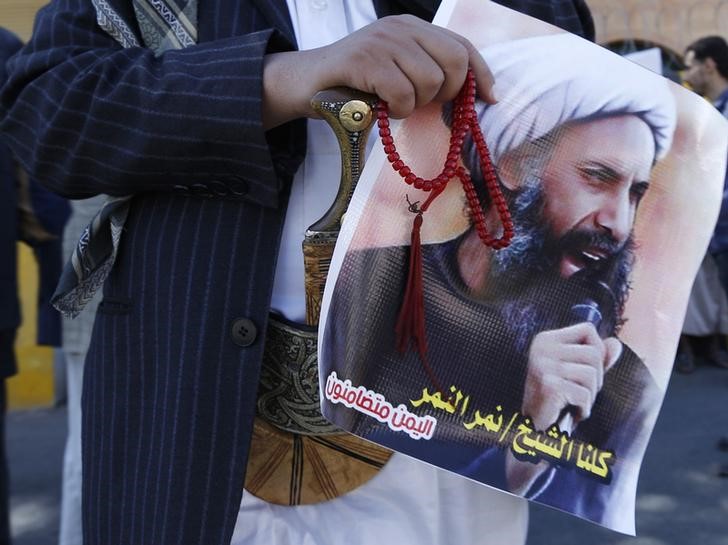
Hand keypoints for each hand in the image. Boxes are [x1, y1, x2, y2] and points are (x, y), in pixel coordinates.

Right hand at [262, 15, 495, 127]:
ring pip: (430, 81)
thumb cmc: (357, 85)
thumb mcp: (398, 72)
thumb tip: (475, 95)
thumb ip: (429, 72)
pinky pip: (402, 94)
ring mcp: (382, 42)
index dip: (482, 74)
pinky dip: (397, 110)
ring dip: (415, 105)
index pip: (463, 46)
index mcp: (413, 27)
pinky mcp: (364, 60)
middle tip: (423, 103)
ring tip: (394, 104)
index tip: (491, 98)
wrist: (307, 83)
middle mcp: (401, 28)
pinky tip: (382, 108)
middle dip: (446, 93)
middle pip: (454, 63)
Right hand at [521, 323, 621, 431]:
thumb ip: (596, 357)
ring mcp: (543, 365)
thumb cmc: (556, 400)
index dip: (597, 350)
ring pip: (592, 374)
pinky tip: (569, 412)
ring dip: (589, 395)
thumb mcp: (576, 373)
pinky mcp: (548, 385)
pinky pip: (584, 394)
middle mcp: (542, 348)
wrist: (533, 427)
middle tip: (577, 392)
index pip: (587, 329)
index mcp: (546, 339)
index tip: (584, 370)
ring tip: (572, 402)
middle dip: (595, 378)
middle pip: (594, 353)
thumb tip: (616, 343)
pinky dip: (583, 408)